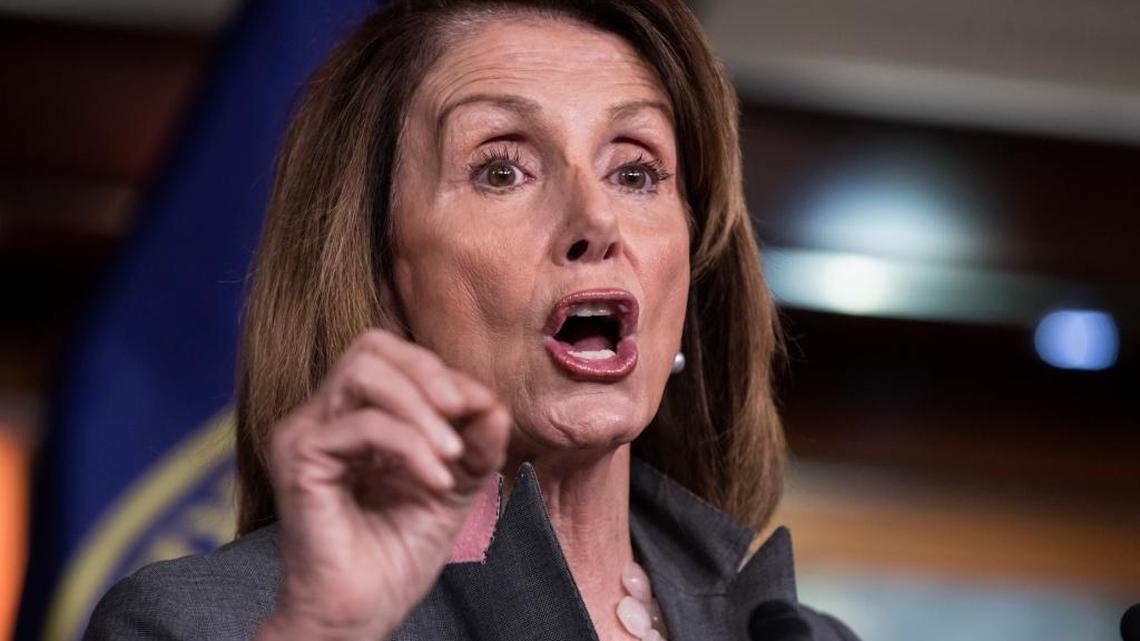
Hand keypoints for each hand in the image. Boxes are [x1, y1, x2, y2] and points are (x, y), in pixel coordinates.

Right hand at [254, 329, 510, 640]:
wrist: (360, 614)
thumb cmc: (397, 554)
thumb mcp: (455, 486)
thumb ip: (476, 443)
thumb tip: (494, 402)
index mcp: (357, 414)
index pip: (396, 357)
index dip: (444, 375)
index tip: (484, 413)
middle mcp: (325, 415)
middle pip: (372, 347)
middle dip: (430, 375)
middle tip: (465, 416)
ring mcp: (306, 432)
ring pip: (364, 372)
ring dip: (421, 408)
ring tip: (451, 455)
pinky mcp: (299, 458)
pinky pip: (362, 424)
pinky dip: (409, 446)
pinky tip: (433, 480)